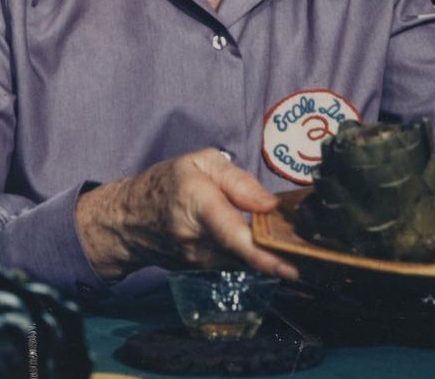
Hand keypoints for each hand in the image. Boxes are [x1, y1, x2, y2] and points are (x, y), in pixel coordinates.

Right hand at [75, 148, 298, 280]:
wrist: (129, 219)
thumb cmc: (167, 183)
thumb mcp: (201, 162)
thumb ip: (238, 181)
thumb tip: (269, 205)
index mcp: (199, 205)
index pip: (234, 235)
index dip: (264, 254)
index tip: (292, 266)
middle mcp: (199, 241)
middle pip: (247, 251)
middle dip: (278, 249)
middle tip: (305, 241)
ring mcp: (199, 262)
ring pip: (243, 258)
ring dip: (267, 251)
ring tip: (285, 235)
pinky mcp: (202, 271)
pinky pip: (234, 261)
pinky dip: (251, 253)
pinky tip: (260, 239)